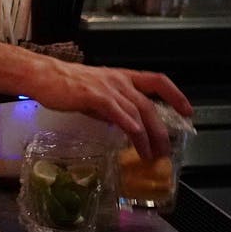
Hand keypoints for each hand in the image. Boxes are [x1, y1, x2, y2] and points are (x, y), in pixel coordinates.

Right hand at [32, 62, 191, 160]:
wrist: (42, 76)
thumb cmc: (64, 85)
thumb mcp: (95, 95)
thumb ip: (111, 108)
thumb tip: (123, 126)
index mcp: (121, 77)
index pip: (157, 80)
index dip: (175, 95)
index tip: (187, 111)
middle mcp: (119, 81)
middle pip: (150, 105)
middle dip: (162, 130)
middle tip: (166, 150)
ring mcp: (108, 88)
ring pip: (139, 112)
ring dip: (149, 136)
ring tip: (152, 155)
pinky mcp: (96, 97)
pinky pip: (120, 114)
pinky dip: (131, 128)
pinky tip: (137, 142)